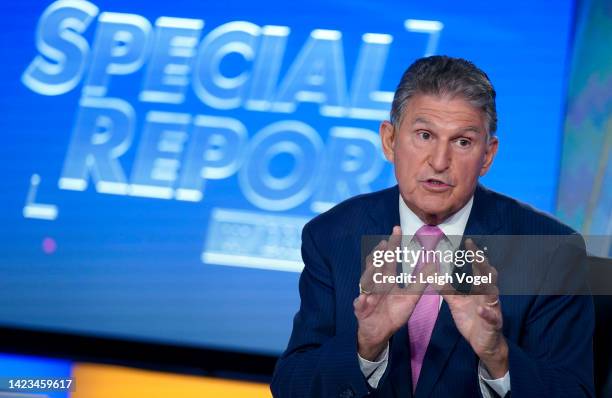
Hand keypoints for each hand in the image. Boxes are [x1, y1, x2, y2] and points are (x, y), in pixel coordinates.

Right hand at [354, 226, 430, 360]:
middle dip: (379, 256)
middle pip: (376, 266)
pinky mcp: (361, 310)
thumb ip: (420, 281)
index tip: (397, 229)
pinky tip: (363, 298)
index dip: (393, 244)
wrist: (380, 333)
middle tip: (384, 245)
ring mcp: (367, 296)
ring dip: (370, 274)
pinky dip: (361, 301)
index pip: (390, 258)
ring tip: (375, 265)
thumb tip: (434, 263)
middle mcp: (375, 284)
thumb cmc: (394, 312)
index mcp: (386, 279)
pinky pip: (360, 304)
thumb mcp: (411, 297)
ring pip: (366, 282)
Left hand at [440, 239, 507, 377]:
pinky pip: (491, 318)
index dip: (475, 256)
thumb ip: (447, 290)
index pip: (478, 269)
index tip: (468, 242)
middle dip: (483, 264)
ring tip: (482, 277)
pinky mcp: (493, 324)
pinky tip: (480, 310)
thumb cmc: (472, 319)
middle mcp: (489, 297)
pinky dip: (486, 313)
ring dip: (488, 286)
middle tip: (477, 252)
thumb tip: (434, 276)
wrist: (485, 343)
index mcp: (480, 290)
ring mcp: (493, 310)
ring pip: (493, 295)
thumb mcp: (457, 303)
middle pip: (488, 277)